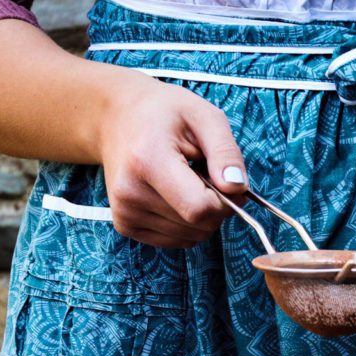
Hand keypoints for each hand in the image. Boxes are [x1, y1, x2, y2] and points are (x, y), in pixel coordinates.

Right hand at [98, 72, 246, 247]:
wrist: (118, 118)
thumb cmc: (165, 115)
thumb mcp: (204, 117)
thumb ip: (225, 153)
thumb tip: (237, 189)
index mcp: (148, 161)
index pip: (200, 209)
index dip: (225, 202)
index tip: (225, 182)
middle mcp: (130, 192)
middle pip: (198, 226)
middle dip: (214, 207)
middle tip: (203, 175)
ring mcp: (124, 212)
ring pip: (190, 237)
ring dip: (199, 215)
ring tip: (184, 181)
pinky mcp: (125, 226)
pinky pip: (176, 240)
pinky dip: (185, 223)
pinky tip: (173, 195)